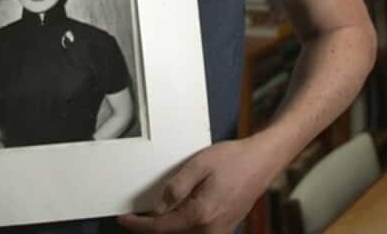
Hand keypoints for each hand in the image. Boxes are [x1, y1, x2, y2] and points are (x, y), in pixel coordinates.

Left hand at [118, 139, 276, 233]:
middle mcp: (211, 230)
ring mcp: (220, 231)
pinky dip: (182, 228)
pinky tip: (174, 216)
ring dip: (167, 229)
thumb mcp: (198, 165)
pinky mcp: (225, 228)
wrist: (263, 161)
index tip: (124, 219)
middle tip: (135, 217)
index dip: (139, 225)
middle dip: (152, 229)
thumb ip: (176, 188)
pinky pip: (198, 233)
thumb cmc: (233, 159)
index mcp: (201, 214)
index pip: (161, 228)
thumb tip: (157, 209)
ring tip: (151, 217)